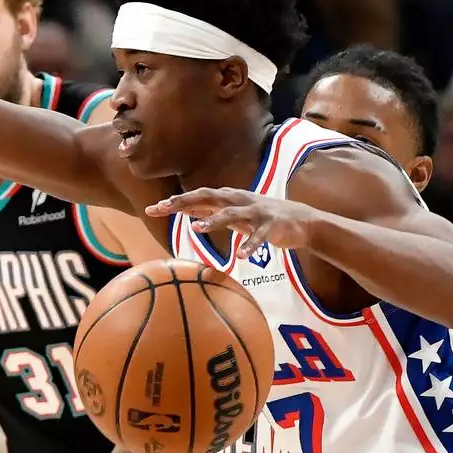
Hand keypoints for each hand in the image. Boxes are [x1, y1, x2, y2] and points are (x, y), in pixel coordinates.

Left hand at [145, 188, 318, 256]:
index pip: (196, 197)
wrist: (301, 220)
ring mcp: (256, 211)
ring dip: (214, 220)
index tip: (151, 210)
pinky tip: (241, 256)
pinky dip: (250, 245)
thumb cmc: (261, 218)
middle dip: (185, 201)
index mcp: (228, 198)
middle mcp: (239, 200)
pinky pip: (259, 237)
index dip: (174, 202)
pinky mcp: (271, 225)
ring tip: (197, 228)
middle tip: (164, 208)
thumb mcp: (233, 214)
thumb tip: (184, 210)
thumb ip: (210, 211)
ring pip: (231, 214)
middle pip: (208, 197)